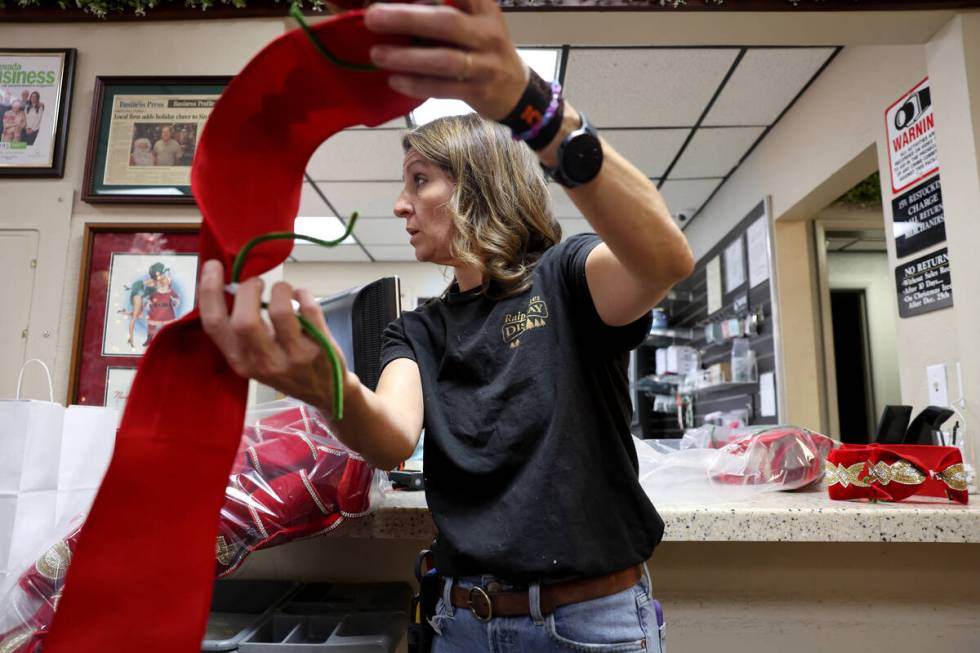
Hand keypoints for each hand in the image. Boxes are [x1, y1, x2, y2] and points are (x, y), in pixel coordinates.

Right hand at [198, 259, 351, 414]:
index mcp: (240, 361)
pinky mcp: (319, 349)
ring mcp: (293, 358)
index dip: (209, 291)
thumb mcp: (255, 357)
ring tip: (282, 289)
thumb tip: (230, 284)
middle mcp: (263, 362)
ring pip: (280, 312)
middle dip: (248, 290)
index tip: (213, 266)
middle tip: (257, 283)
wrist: (325, 392)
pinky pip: (309, 310)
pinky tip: (301, 296)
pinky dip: (303, 294)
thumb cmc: (285, 367)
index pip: (214, 325)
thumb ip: (240, 330)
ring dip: (280, 289)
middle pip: (244, 320)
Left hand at [364, 0, 527, 119]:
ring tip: (377, 54)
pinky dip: (417, 85)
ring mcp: (486, 64)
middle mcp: (487, 32)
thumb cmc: (483, 48)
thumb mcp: (474, 19)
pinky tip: (394, 81)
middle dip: (406, 18)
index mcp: (483, 7)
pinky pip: (444, 88)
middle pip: (446, 22)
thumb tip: (392, 8)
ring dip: (407, 57)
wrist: (517, 89)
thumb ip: (442, 10)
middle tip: (372, 17)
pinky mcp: (479, 91)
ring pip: (444, 59)